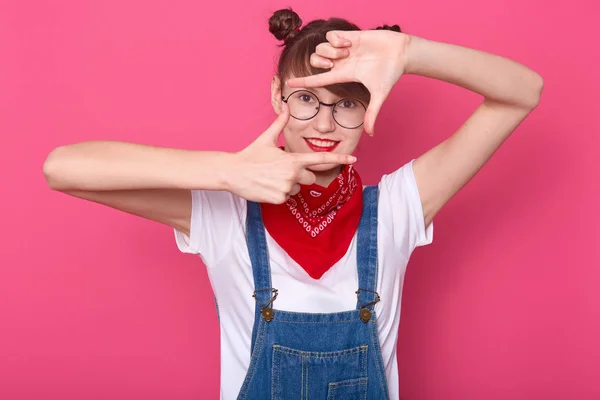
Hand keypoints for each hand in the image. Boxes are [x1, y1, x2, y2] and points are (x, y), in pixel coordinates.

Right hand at [226, 104, 356, 203]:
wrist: (233, 172)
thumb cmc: (250, 155)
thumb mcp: (266, 138)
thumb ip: (279, 123)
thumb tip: (286, 106)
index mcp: (293, 159)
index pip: (320, 159)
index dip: (339, 158)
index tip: (354, 158)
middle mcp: (293, 174)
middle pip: (309, 179)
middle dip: (300, 176)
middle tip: (281, 171)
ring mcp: (286, 188)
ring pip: (297, 189)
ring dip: (288, 186)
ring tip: (271, 178)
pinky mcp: (279, 199)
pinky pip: (287, 198)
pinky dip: (279, 194)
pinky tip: (267, 187)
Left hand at [287, 30, 409, 134]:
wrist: (401, 53)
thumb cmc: (391, 73)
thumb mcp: (379, 96)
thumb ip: (372, 114)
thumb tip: (371, 134)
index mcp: (343, 75)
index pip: (317, 80)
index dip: (303, 81)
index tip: (288, 83)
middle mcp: (340, 62)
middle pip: (315, 61)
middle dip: (318, 62)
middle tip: (331, 63)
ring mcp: (343, 49)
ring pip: (321, 47)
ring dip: (331, 50)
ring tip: (347, 52)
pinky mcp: (349, 36)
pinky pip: (330, 35)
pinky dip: (336, 39)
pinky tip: (348, 43)